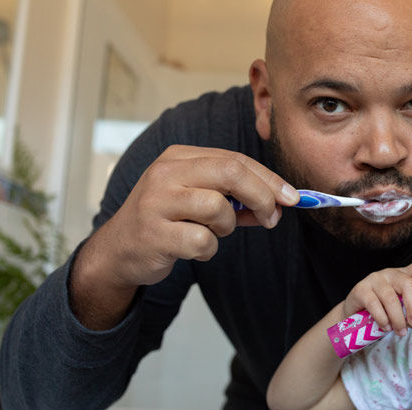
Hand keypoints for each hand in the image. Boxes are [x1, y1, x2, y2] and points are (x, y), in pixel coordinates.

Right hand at [77, 144, 299, 289]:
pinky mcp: (153, 233)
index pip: (236, 160)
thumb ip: (236, 198)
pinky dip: (208, 250)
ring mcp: (156, 202)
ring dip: (227, 227)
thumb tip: (280, 203)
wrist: (119, 250)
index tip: (292, 198)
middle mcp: (165, 173)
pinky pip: (203, 241)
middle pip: (231, 173)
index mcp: (179, 157)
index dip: (270, 179)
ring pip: (218, 208)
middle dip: (262, 196)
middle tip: (272, 218)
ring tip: (212, 233)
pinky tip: (193, 249)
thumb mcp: (198, 200)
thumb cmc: (166, 221)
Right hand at [342, 260, 411, 336]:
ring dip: (398, 319)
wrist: (356, 314)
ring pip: (391, 298)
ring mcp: (375, 279)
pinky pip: (374, 304)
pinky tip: (386, 327)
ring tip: (400, 331)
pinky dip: (383, 319)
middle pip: (407, 284)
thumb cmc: (384, 310)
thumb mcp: (403, 313)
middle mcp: (390, 274)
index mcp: (405, 275)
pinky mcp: (361, 289)